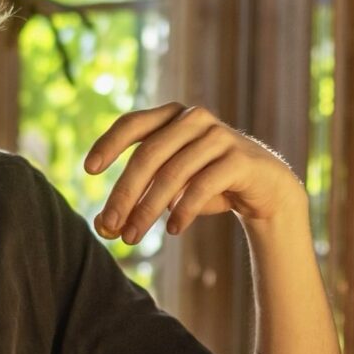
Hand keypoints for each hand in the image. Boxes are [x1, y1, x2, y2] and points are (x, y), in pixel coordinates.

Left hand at [84, 103, 304, 242]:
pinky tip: (172, 229)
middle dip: (124, 193)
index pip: (133, 124)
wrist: (265, 188)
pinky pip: (204, 184)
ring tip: (131, 237)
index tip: (88, 170)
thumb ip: (136, 203)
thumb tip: (100, 227)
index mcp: (172, 117)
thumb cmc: (207, 185)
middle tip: (108, 226)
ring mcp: (219, 136)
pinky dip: (183, 209)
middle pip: (149, 155)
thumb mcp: (168, 192)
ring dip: (148, 209)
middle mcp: (194, 119)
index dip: (109, 143)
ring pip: (174, 172)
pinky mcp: (240, 159)